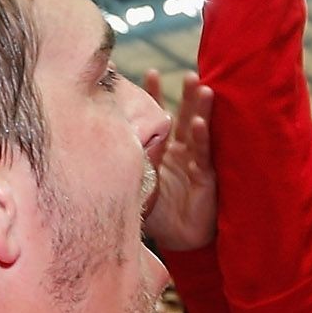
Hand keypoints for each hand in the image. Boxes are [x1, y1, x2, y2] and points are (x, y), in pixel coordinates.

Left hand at [142, 72, 217, 252]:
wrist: (177, 240)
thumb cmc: (158, 211)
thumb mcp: (140, 180)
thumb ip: (132, 160)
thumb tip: (105, 138)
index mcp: (166, 148)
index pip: (160, 116)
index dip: (156, 95)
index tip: (150, 72)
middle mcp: (183, 151)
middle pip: (186, 116)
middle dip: (188, 95)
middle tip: (189, 74)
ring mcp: (196, 163)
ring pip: (199, 131)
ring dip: (201, 110)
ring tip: (203, 88)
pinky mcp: (206, 178)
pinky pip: (204, 156)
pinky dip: (202, 139)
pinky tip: (200, 122)